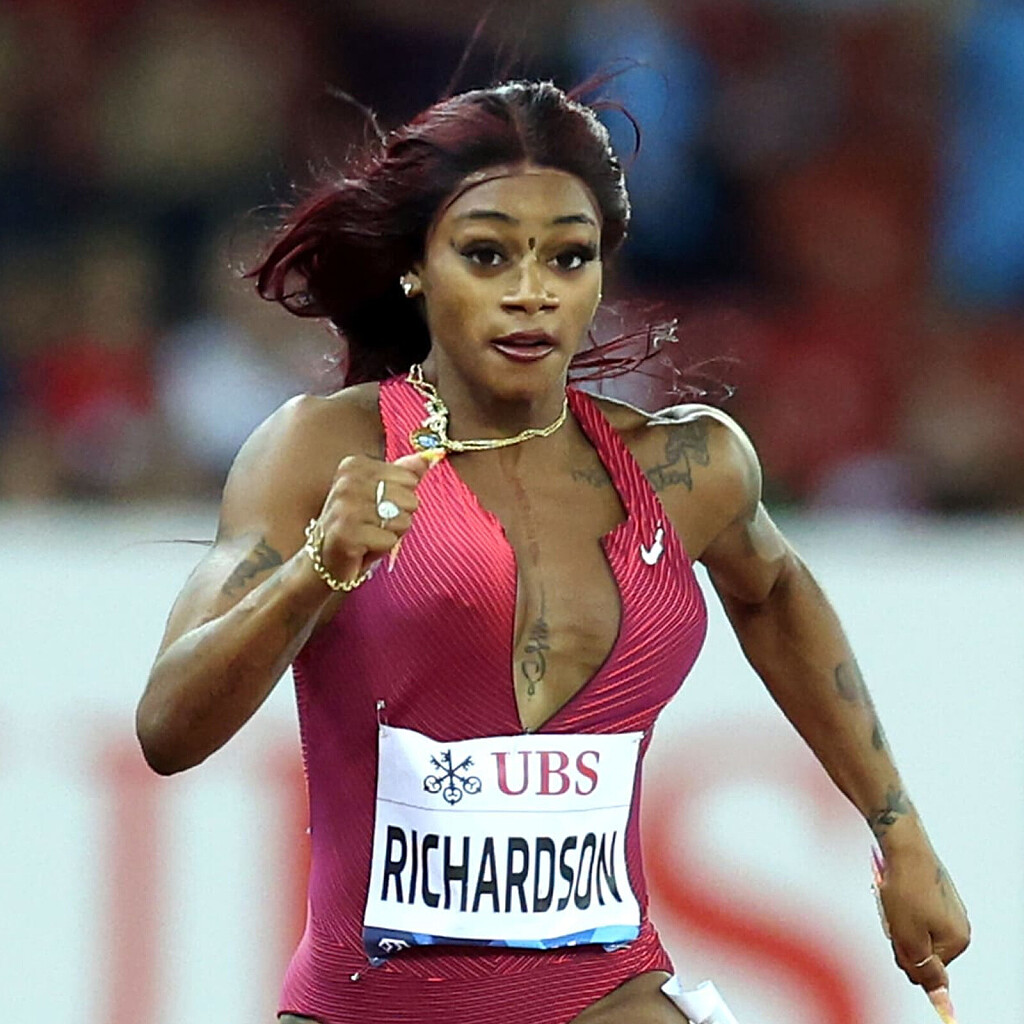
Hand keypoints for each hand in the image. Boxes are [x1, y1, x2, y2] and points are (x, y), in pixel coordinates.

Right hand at [314, 453, 431, 583]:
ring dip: (391, 534)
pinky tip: (363, 548)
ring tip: (370, 536)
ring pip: (401, 521)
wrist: (324, 559)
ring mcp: (345, 507)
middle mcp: (347, 482)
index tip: (376, 507)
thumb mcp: (381, 493)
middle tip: (373, 525)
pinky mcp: (346, 533)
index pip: (409, 479)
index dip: (400, 499)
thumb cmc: (357, 525)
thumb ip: (405, 472)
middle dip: (398, 518)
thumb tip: (431, 456)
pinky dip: (382, 549)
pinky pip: (389, 540)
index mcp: (355, 465)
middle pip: (409, 499)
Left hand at [879, 830, 969, 992]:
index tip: (898, 936)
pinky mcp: (934, 891)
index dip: (906, 957)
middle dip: (902, 938)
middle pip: (922, 949)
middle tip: (893, 914)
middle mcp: (959, 925)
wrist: (903, 844)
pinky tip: (894, 890)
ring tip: (892, 899)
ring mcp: (948, 906)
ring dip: (898, 920)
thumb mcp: (909, 938)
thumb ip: (923, 970)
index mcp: (957, 941)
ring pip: (914, 928)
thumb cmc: (905, 888)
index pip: (929, 970)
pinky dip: (899, 905)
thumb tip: (941, 999)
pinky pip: (913, 910)